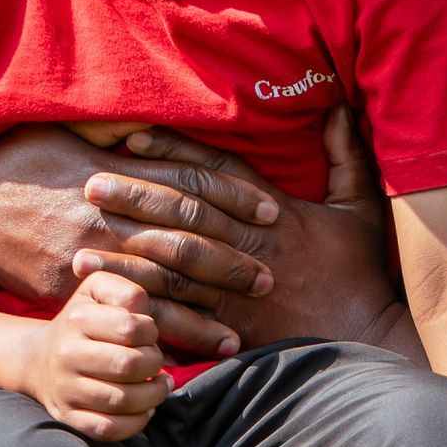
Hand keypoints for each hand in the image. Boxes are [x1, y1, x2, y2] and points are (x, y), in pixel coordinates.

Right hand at [0, 123, 277, 356]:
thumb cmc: (21, 160)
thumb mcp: (66, 129)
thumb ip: (114, 130)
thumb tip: (152, 123)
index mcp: (117, 170)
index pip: (192, 183)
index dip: (236, 196)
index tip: (272, 211)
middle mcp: (110, 214)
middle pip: (186, 241)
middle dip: (231, 263)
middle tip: (268, 279)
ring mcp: (90, 254)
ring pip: (159, 288)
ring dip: (201, 315)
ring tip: (238, 337)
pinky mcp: (69, 287)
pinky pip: (119, 315)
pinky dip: (153, 335)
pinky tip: (183, 354)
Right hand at [26, 270, 166, 442]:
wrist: (38, 359)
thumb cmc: (81, 322)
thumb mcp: (97, 291)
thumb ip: (125, 290)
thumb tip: (142, 309)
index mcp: (77, 319)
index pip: (132, 328)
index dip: (151, 332)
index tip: (147, 335)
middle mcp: (66, 354)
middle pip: (129, 365)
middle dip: (154, 363)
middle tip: (154, 361)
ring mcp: (65, 388)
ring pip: (122, 400)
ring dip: (153, 394)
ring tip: (158, 384)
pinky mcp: (68, 416)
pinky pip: (108, 429)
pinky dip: (136, 422)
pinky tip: (145, 408)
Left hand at [89, 109, 411, 354]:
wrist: (366, 337)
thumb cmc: (363, 274)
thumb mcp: (363, 208)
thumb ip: (348, 157)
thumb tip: (341, 108)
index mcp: (276, 212)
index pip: (216, 174)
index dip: (173, 153)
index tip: (133, 139)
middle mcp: (251, 246)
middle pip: (183, 216)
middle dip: (135, 199)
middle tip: (89, 184)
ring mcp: (238, 289)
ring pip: (172, 267)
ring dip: (125, 256)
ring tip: (81, 246)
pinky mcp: (231, 328)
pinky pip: (180, 315)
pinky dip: (142, 306)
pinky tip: (109, 304)